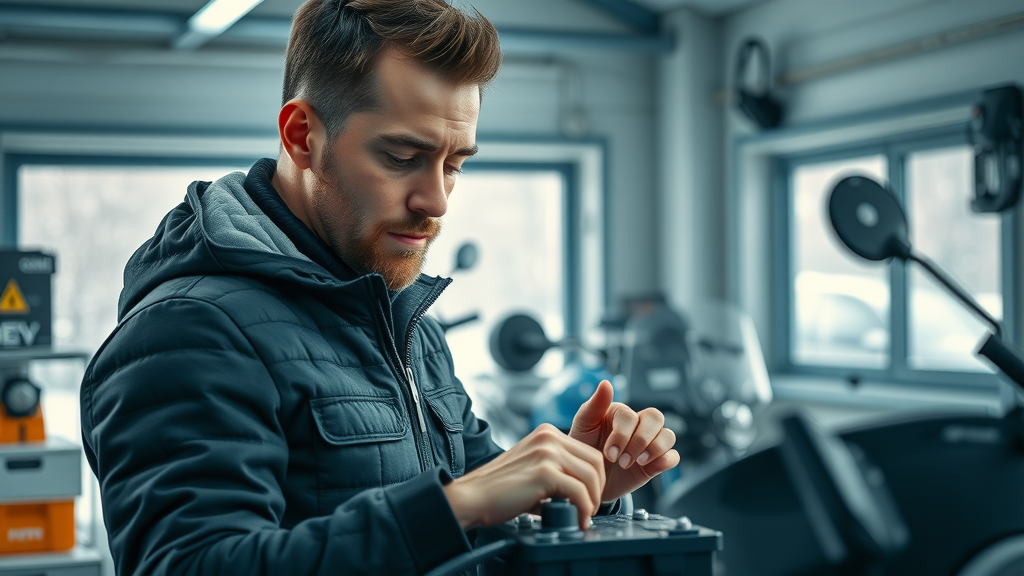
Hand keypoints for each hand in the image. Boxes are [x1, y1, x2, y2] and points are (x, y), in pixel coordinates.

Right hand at [443, 424, 605, 529]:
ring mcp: (547, 452)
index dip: (594, 479)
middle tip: (588, 509)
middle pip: (595, 462)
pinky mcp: (544, 472)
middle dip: (597, 489)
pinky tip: (576, 520)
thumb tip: (582, 491)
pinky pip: (579, 492)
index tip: (588, 498)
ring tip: (583, 516)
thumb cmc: (500, 490)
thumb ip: (556, 471)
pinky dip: (583, 510)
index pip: (589, 453)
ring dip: (592, 501)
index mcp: (547, 433)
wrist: (472, 498)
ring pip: (591, 477)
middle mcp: (549, 437)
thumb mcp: (532, 468)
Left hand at [569, 380, 679, 502]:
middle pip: (655, 418)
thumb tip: (606, 383)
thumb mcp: (583, 427)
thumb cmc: (585, 449)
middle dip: (640, 440)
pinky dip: (666, 460)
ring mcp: (650, 443)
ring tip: (636, 463)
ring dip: (654, 449)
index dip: (622, 435)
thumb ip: (594, 405)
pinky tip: (647, 467)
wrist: (590, 479)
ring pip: (668, 435)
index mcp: (622, 413)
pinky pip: (673, 456)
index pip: (631, 416)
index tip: (608, 454)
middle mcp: (639, 424)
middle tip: (622, 461)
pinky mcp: (657, 462)